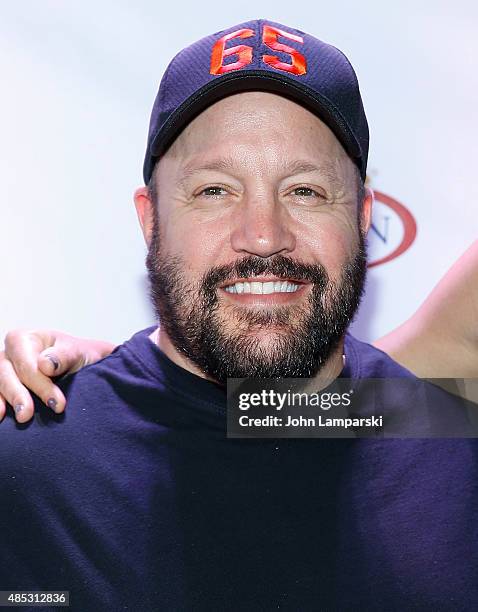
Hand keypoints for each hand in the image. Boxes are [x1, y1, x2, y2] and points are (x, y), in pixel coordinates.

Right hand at [0, 330, 115, 422]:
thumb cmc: (76, 356)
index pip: (27, 364)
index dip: (41, 385)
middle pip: (6, 374)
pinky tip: (1, 416)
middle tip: (26, 415)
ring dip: (6, 400)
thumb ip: (63, 356)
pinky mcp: (2, 386)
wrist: (80, 367)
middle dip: (17, 395)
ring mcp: (3, 370)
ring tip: (19, 418)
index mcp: (25, 339)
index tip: (58, 404)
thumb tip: (45, 365)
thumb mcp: (77, 352)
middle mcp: (9, 354)